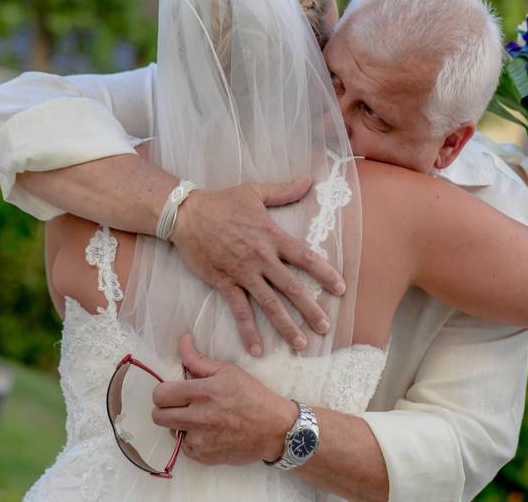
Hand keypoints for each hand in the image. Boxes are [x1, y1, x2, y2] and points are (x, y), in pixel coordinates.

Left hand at [151, 334, 298, 465]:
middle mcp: (199, 417)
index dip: (163, 392)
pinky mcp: (204, 457)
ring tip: (200, 419)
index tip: (173, 392)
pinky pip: (185, 448)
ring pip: (171, 432)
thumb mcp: (228, 371)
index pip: (161, 394)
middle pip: (158, 416)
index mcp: (204, 392)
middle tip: (181, 405)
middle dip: (166, 409)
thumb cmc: (253, 396)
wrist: (275, 429)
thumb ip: (199, 359)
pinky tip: (209, 432)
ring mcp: (201, 440)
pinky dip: (193, 440)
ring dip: (180, 425)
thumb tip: (182, 341)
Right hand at [170, 175, 344, 355]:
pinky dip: (248, 331)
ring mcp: (243, 273)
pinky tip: (257, 349)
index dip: (325, 273)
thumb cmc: (222, 202)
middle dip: (311, 309)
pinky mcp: (224, 283)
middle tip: (326, 328)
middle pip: (292, 287)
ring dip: (286, 326)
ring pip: (269, 304)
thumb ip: (285, 190)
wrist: (186, 213)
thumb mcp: (255, 192)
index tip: (341, 288)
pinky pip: (239, 310)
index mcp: (272, 236)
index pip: (305, 257)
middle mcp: (262, 258)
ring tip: (301, 344)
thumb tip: (309, 179)